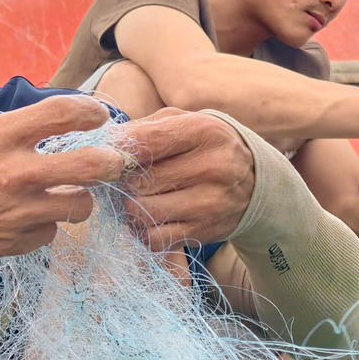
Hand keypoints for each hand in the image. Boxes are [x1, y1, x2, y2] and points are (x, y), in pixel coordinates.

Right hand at [0, 95, 123, 264]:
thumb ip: (15, 132)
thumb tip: (58, 126)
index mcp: (1, 136)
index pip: (64, 113)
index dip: (90, 111)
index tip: (98, 115)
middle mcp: (16, 173)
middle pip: (91, 166)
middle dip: (112, 162)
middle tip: (114, 161)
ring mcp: (18, 212)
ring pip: (80, 206)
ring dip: (78, 198)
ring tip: (66, 193)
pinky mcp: (13, 243)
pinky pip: (49, 233)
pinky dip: (44, 225)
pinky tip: (26, 218)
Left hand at [119, 108, 254, 248]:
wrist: (254, 180)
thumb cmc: (204, 144)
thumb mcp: (183, 121)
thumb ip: (144, 128)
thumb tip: (104, 144)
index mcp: (203, 131)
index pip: (145, 142)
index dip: (116, 150)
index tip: (107, 154)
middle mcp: (211, 167)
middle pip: (138, 181)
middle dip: (121, 180)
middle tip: (123, 177)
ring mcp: (209, 204)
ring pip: (141, 211)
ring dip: (128, 205)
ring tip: (135, 195)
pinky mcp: (203, 232)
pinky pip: (153, 238)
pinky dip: (141, 229)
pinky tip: (148, 216)